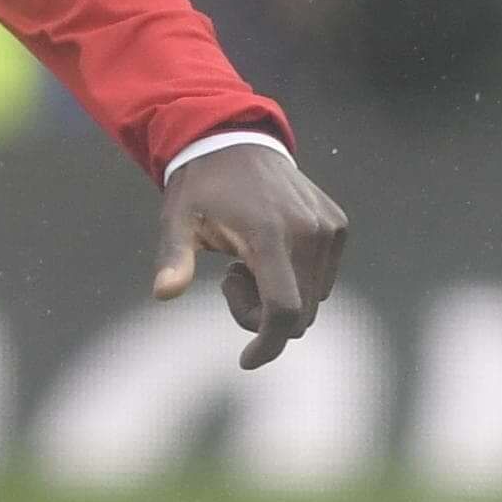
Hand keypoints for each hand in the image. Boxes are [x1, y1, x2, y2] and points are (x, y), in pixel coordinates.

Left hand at [151, 141, 345, 370]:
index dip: (268, 344)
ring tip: (246, 261)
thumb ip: (174, 258)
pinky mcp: (338, 225)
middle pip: (299, 313)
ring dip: (279, 296)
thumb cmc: (200, 188)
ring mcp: (329, 229)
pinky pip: (323, 277)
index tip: (247, 360)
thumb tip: (163, 293)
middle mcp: (309, 233)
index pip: (284, 310)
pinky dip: (296, 279)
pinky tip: (267, 249)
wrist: (235, 141)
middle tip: (229, 281)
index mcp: (268, 235)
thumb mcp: (177, 221)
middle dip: (261, 315)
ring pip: (313, 299)